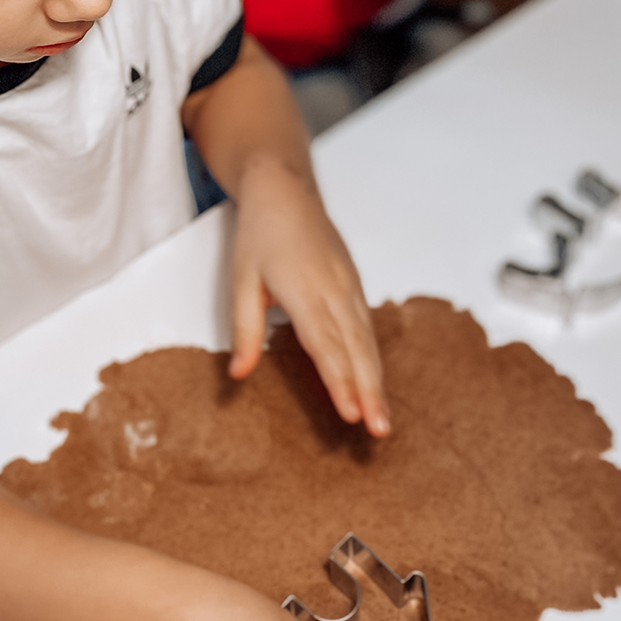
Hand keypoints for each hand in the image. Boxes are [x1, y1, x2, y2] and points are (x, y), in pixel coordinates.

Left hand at [229, 158, 389, 436]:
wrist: (285, 189)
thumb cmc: (260, 233)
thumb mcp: (241, 280)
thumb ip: (245, 329)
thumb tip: (238, 374)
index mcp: (305, 289)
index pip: (325, 344)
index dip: (339, 381)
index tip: (350, 414)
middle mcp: (334, 289)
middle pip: (356, 349)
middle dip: (370, 392)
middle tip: (379, 431)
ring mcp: (348, 286)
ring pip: (367, 341)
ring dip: (377, 381)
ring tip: (382, 419)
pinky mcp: (353, 284)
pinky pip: (367, 327)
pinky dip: (374, 358)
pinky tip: (376, 382)